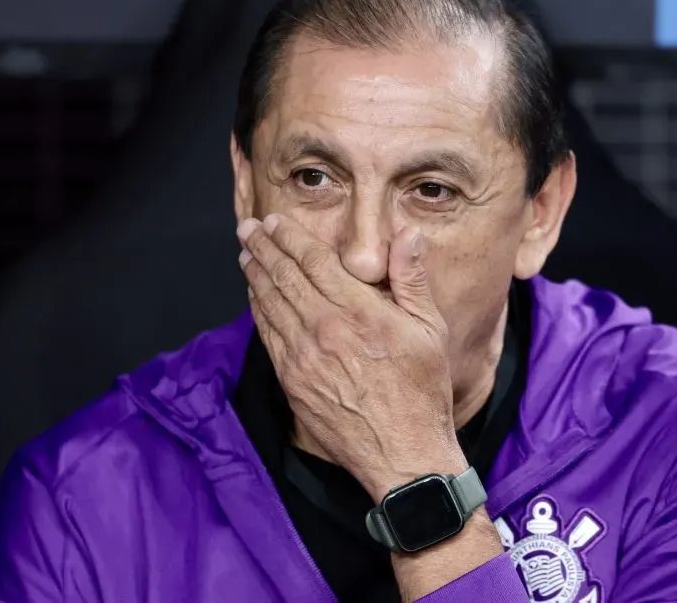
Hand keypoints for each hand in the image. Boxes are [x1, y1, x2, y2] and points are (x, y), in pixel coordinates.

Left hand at [238, 214, 466, 500]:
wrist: (403, 454)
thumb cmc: (422, 391)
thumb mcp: (430, 330)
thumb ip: (412, 279)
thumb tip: (407, 235)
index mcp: (360, 312)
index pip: (314, 261)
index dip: (290, 237)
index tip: (276, 221)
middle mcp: (325, 329)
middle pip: (284, 277)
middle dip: (263, 247)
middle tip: (249, 228)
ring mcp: (304, 357)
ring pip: (270, 304)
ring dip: (254, 274)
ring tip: (246, 253)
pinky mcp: (292, 381)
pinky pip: (268, 335)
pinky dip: (257, 310)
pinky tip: (254, 296)